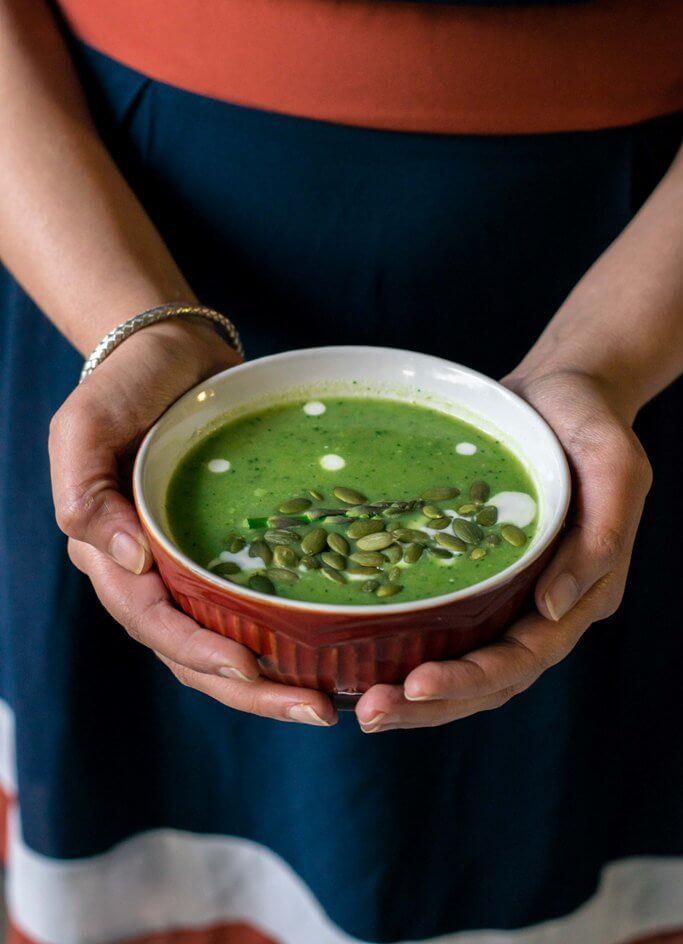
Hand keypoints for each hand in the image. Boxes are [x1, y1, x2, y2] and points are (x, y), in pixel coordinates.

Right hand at [50, 320, 336, 726]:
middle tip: (315, 711)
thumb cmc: (122, 386)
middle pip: (193, 652)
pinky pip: (249, 605)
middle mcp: (149, 571)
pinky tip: (325, 652)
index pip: (151, 619)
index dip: (196, 650)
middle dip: (249, 689)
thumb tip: (131, 564)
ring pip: (224, 642)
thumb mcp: (82, 427)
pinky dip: (281, 636)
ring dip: (270, 680)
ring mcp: (189, 565)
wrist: (169, 352)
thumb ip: (85, 495)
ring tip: (326, 702)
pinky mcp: (226, 551)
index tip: (249, 666)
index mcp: (108, 553)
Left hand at [355, 368, 651, 732]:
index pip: (527, 656)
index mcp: (582, 592)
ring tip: (362, 705)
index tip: (417, 684)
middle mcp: (545, 604)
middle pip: (490, 678)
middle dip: (433, 704)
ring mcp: (509, 592)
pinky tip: (365, 654)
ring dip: (417, 691)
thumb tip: (551, 610)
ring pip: (464, 660)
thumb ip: (599, 541)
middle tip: (372, 714)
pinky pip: (445, 622)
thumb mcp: (615, 468)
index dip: (474, 679)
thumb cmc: (593, 424)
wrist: (561, 391)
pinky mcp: (478, 573)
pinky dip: (410, 645)